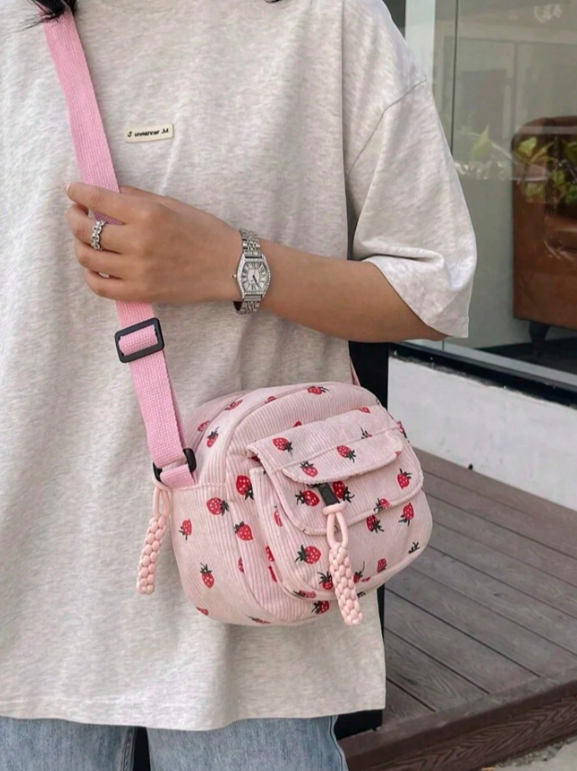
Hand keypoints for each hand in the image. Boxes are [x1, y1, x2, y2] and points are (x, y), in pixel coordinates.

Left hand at [65, 182, 241, 303]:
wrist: (230, 267)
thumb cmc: (206, 232)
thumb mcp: (173, 204)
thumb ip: (138, 197)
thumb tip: (110, 193)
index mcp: (148, 214)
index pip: (98, 199)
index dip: (78, 192)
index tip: (72, 190)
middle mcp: (139, 241)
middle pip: (86, 230)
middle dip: (73, 218)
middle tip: (76, 214)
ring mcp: (137, 270)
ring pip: (88, 258)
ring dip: (79, 245)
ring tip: (86, 240)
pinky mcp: (141, 292)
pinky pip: (101, 287)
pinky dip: (91, 276)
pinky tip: (95, 267)